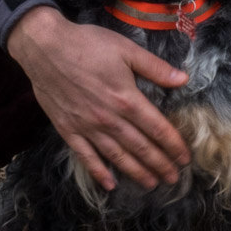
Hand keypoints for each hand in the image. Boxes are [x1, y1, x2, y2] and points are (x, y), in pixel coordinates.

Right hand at [7, 5, 190, 190]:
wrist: (45, 48)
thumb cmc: (88, 45)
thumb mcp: (127, 50)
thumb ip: (156, 68)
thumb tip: (184, 80)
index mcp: (126, 99)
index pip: (157, 129)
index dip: (173, 145)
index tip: (185, 157)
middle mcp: (109, 118)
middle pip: (140, 147)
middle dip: (160, 164)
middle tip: (173, 178)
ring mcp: (87, 127)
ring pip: (116, 156)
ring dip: (136, 172)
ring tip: (151, 184)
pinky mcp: (68, 130)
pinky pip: (85, 157)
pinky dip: (98, 172)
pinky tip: (109, 185)